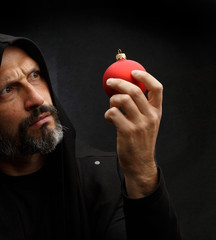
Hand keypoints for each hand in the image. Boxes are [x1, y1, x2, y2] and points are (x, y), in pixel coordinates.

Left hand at [104, 70, 162, 197]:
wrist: (140, 163)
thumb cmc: (140, 140)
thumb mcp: (147, 123)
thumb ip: (141, 108)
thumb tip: (126, 88)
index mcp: (157, 112)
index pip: (157, 88)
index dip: (145, 77)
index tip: (133, 72)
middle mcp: (150, 117)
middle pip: (135, 90)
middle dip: (119, 83)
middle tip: (109, 82)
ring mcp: (139, 124)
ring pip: (123, 100)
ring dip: (112, 100)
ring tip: (111, 107)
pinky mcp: (127, 132)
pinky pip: (113, 113)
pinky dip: (108, 114)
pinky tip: (110, 120)